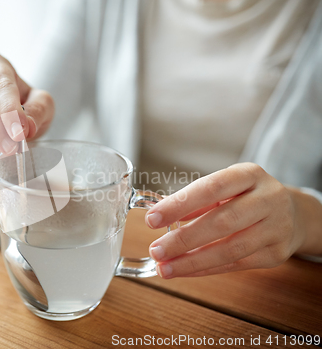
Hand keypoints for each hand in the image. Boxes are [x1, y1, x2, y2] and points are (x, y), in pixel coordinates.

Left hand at [145, 162, 308, 278]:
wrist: (293, 213)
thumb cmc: (246, 197)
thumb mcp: (226, 187)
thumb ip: (197, 200)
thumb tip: (160, 216)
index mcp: (250, 174)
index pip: (211, 187)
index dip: (180, 204)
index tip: (152, 219)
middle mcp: (268, 199)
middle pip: (222, 222)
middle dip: (184, 239)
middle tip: (156, 249)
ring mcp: (276, 228)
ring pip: (230, 249)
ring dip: (192, 261)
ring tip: (164, 267)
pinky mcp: (276, 254)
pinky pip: (235, 265)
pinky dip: (205, 269)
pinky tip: (183, 270)